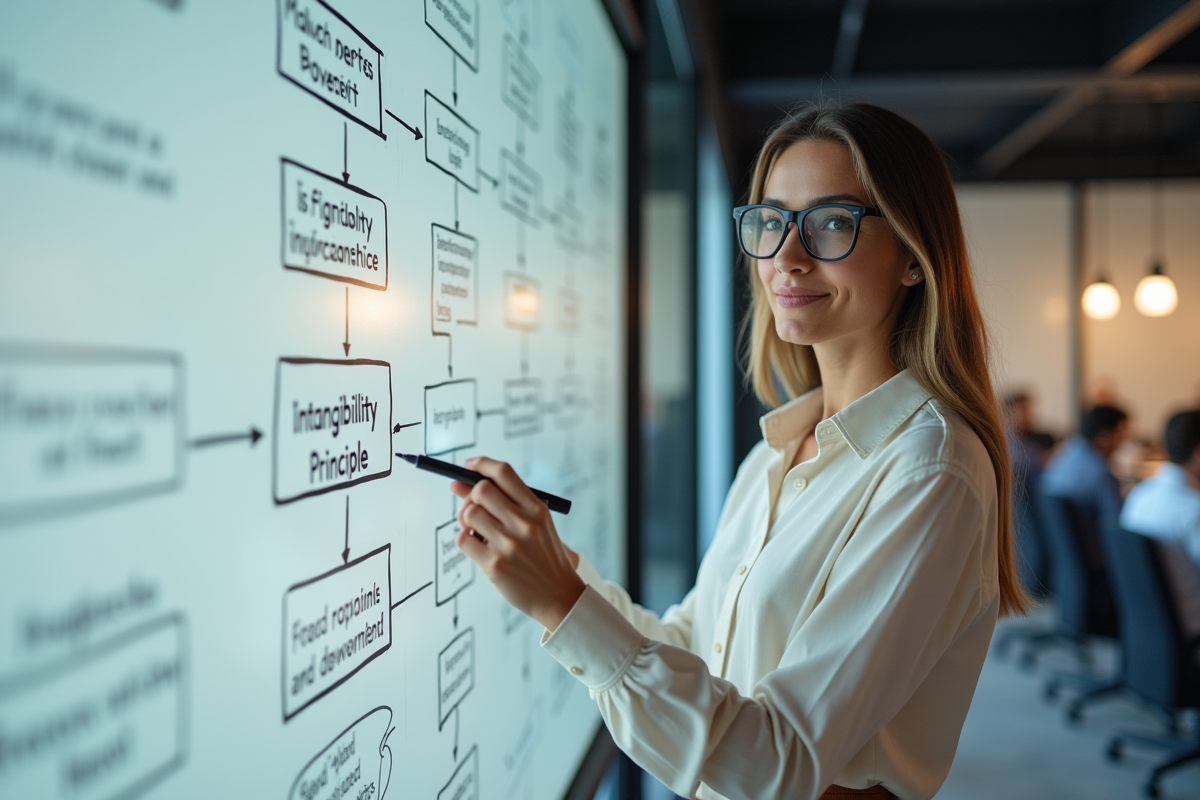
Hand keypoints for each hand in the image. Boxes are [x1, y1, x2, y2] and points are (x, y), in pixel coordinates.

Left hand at [451, 457, 584, 631]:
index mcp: (537, 509)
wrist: (559, 596)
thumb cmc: (543, 557)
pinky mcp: (494, 565)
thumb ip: (504, 504)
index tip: (468, 465)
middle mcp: (524, 523)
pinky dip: (465, 541)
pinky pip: (463, 541)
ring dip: (466, 521)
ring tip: (476, 532)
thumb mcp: (537, 525)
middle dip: (471, 497)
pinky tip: (477, 547)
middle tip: (473, 509)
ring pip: (469, 514)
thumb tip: (458, 485)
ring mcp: (509, 544)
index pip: (504, 473)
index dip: (482, 464)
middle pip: (481, 490)